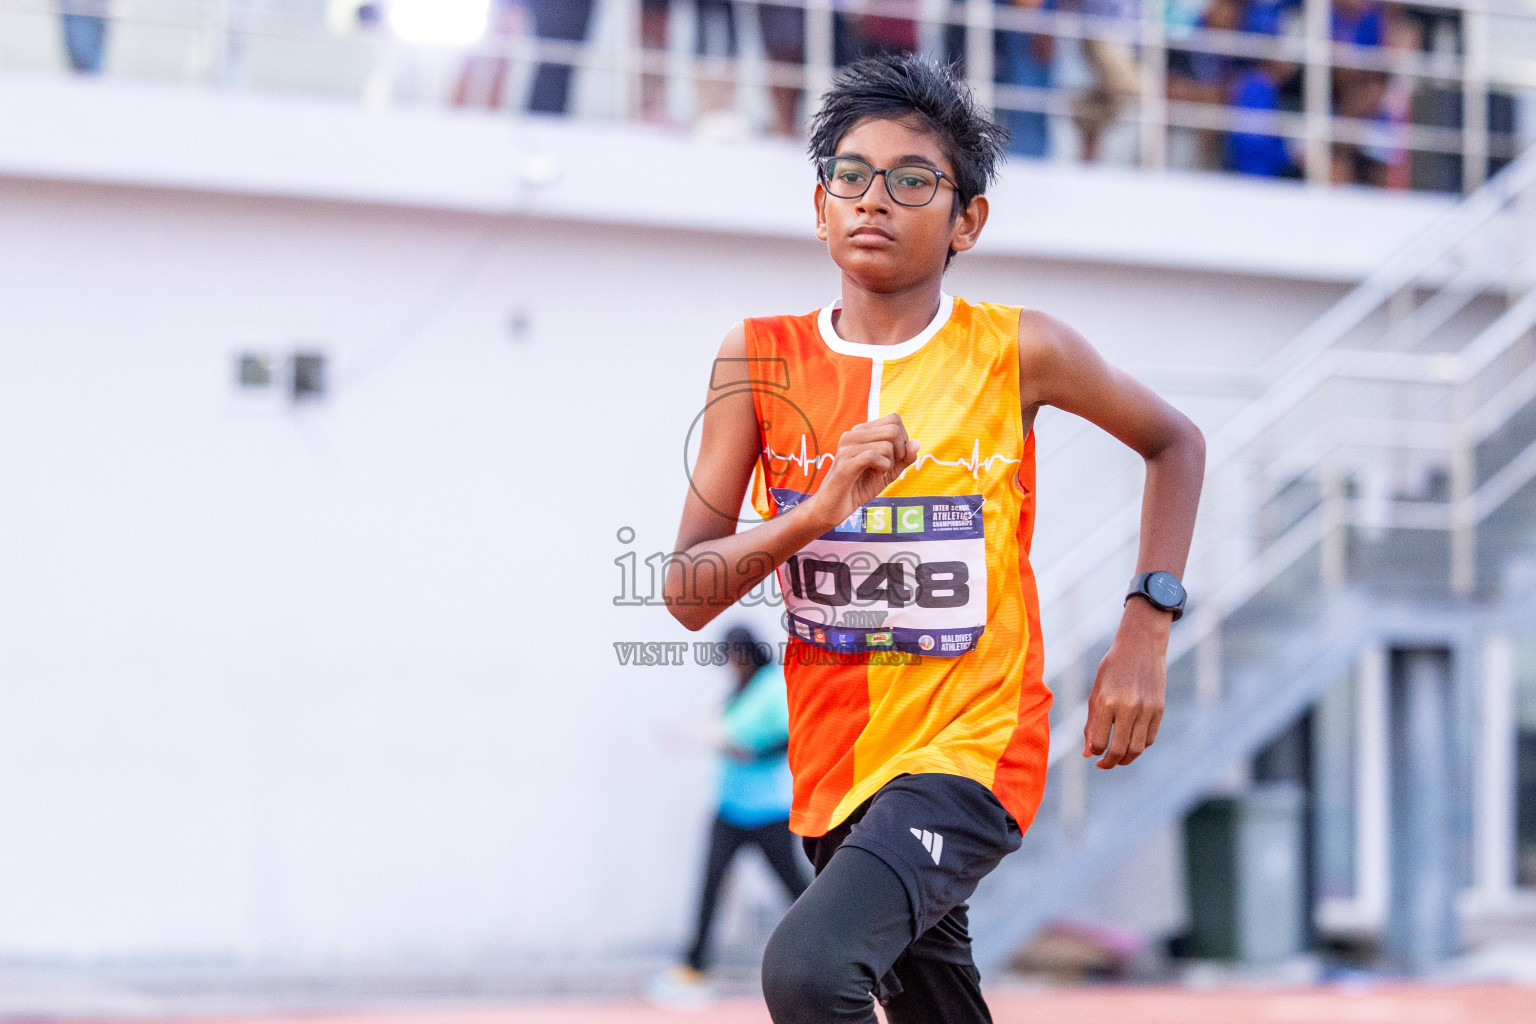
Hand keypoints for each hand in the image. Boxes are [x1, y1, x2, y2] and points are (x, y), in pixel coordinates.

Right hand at [804, 414, 919, 529]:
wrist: (832, 508)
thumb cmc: (858, 488)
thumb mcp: (888, 472)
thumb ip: (903, 459)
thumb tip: (917, 443)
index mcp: (861, 432)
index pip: (894, 419)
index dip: (903, 439)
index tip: (895, 458)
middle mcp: (852, 435)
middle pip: (893, 429)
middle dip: (900, 451)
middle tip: (889, 467)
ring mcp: (847, 448)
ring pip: (886, 444)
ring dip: (890, 463)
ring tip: (877, 473)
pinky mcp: (845, 464)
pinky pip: (875, 456)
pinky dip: (883, 468)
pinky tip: (875, 476)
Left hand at [1083, 598, 1168, 767]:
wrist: (1140, 646)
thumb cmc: (1112, 669)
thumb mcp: (1096, 692)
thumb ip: (1092, 723)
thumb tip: (1088, 753)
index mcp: (1106, 702)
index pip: (1100, 742)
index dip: (1095, 752)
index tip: (1093, 754)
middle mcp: (1127, 707)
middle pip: (1119, 750)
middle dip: (1109, 763)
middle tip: (1103, 765)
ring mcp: (1146, 710)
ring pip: (1137, 748)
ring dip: (1126, 759)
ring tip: (1117, 759)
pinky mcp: (1159, 710)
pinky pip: (1150, 738)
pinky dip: (1139, 746)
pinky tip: (1130, 744)